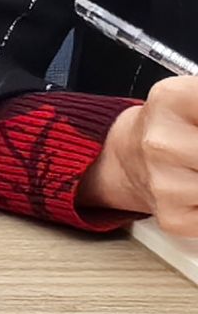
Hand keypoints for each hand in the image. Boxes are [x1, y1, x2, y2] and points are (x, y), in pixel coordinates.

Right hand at [79, 77, 197, 233]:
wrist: (122, 154)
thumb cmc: (169, 126)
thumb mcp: (190, 97)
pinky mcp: (172, 217)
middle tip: (192, 151)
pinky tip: (193, 188)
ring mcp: (162, 181)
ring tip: (191, 165)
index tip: (195, 128)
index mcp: (172, 99)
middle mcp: (160, 140)